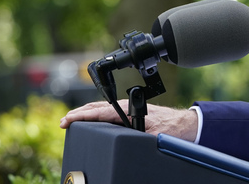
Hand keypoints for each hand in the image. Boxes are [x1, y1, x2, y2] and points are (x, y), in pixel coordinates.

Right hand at [60, 100, 198, 141]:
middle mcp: (127, 107)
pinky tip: (89, 121)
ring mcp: (128, 109)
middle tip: (62, 122)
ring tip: (70, 120)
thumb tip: (128, 140)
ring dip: (85, 114)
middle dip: (78, 114)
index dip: (81, 116)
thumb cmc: (171, 128)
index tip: (66, 120)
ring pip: (101, 109)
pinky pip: (107, 113)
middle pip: (97, 108)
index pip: (100, 112)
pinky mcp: (130, 114)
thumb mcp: (153, 135)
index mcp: (129, 110)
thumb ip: (138, 136)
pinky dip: (94, 115)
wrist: (185, 124)